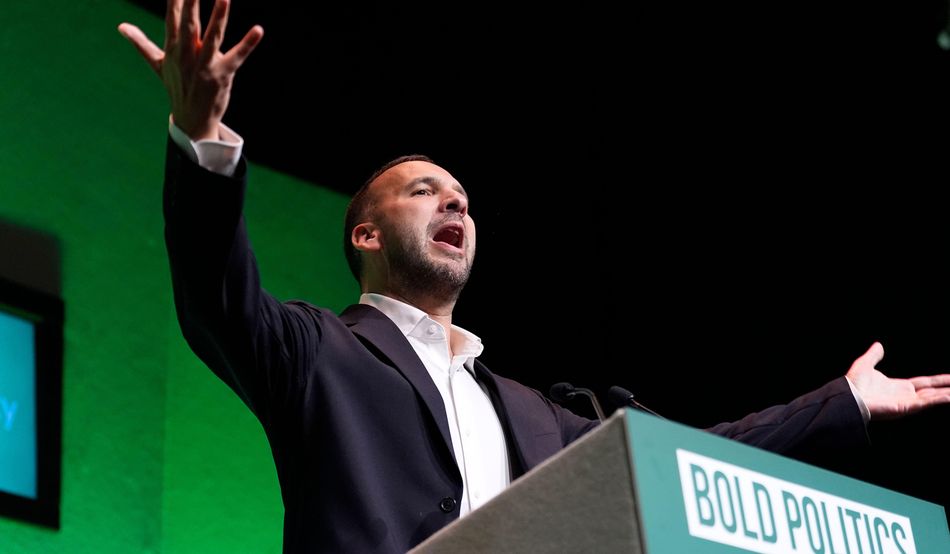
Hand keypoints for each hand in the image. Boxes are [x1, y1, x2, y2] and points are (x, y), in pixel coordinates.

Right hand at [117, 0, 262, 139]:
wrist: (191, 120)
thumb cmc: (177, 87)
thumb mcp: (158, 64)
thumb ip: (141, 43)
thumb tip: (121, 27)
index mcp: (173, 48)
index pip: (172, 18)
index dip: (175, 0)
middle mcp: (187, 55)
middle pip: (189, 24)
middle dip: (191, 3)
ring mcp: (204, 66)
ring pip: (212, 37)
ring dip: (219, 17)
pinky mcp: (222, 75)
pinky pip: (237, 57)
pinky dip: (248, 44)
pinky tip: (258, 30)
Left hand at [846, 342, 949, 419]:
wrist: (848, 397)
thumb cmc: (853, 384)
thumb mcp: (865, 364)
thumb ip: (874, 355)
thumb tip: (879, 345)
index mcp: (897, 387)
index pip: (924, 383)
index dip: (938, 380)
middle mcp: (904, 396)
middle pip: (932, 392)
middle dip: (946, 388)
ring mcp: (906, 403)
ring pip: (933, 398)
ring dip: (946, 395)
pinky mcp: (905, 408)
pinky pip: (925, 403)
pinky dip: (939, 400)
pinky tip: (949, 396)